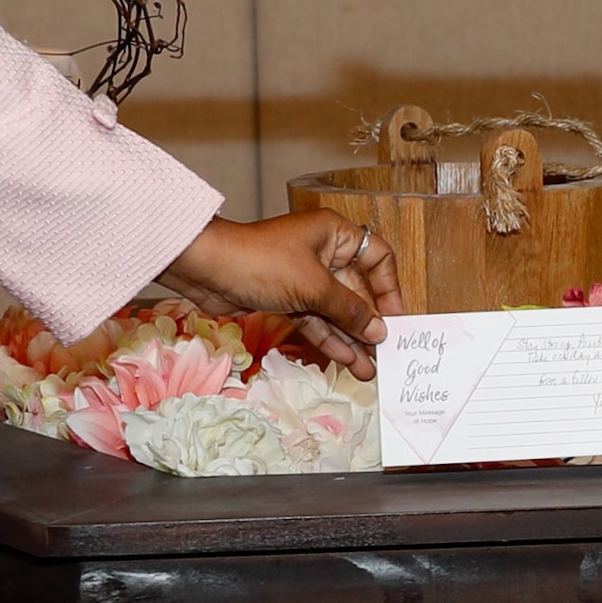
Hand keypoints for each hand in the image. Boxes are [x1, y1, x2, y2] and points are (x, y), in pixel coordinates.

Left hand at [162, 208, 392, 373]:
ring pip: (336, 310)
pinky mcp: (287, 297)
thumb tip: (379, 330)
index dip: (389, 287)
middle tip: (384, 353)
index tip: (394, 318)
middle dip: (369, 323)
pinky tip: (346, 359)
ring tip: (368, 368)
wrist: (207, 270)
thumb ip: (350, 310)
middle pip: (357, 289)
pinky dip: (329, 338)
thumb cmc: (260, 262)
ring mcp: (304, 276)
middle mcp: (323, 252)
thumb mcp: (313, 287)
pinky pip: (316, 319)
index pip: (377, 257)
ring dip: (351, 338)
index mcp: (334, 234)